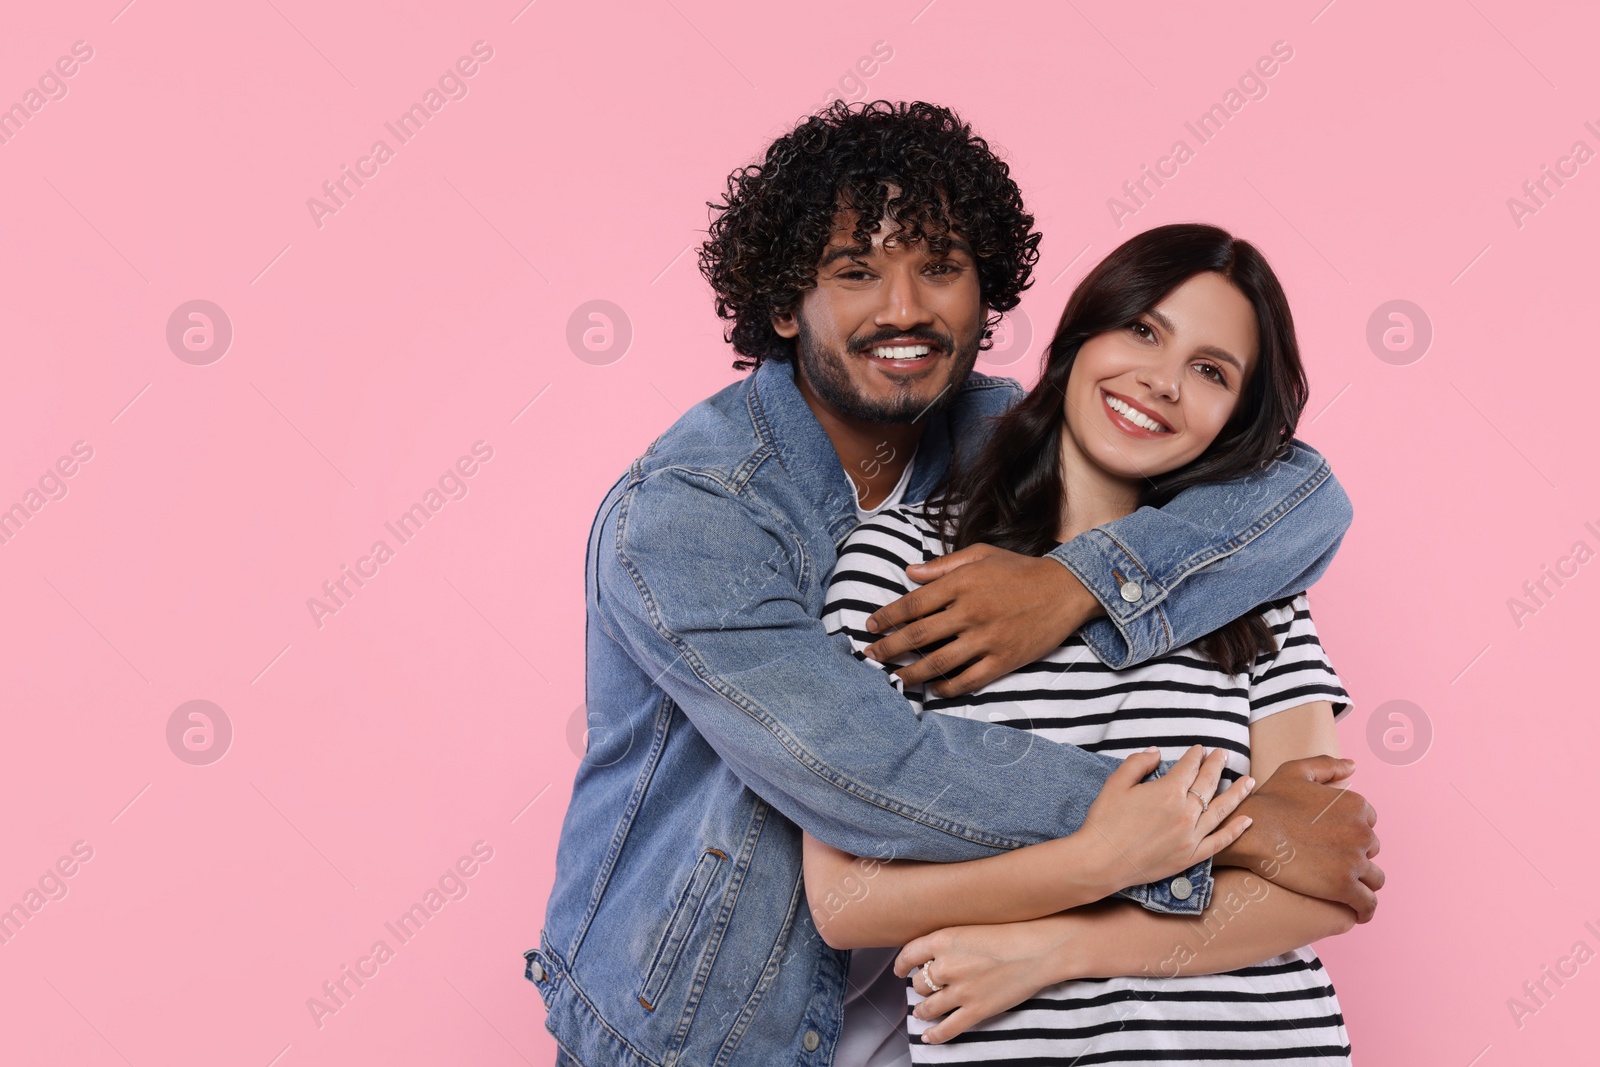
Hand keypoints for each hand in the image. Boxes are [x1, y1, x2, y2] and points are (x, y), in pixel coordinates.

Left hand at [862, 544, 1101, 696]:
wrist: (1065, 589)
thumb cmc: (1020, 569)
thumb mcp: (981, 555)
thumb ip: (942, 565)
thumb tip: (909, 572)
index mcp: (961, 584)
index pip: (913, 603)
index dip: (887, 617)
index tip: (870, 626)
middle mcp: (970, 612)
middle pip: (919, 635)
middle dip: (889, 648)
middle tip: (871, 656)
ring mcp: (987, 638)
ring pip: (939, 662)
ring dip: (912, 673)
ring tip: (895, 678)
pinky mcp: (1004, 660)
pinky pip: (969, 680)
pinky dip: (947, 687)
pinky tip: (934, 689)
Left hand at [892, 912, 1096, 1044]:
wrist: (1039, 949)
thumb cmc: (1010, 932)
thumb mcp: (970, 926)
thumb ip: (948, 941)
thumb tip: (930, 957)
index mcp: (944, 939)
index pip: (908, 955)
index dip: (901, 965)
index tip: (900, 971)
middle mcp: (947, 965)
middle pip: (920, 983)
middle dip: (920, 987)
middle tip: (924, 988)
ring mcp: (961, 990)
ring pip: (928, 1006)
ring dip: (922, 1010)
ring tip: (921, 1011)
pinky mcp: (976, 1010)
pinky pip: (947, 1028)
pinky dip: (934, 1035)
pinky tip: (928, 1036)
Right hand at [1082, 746, 1253, 889]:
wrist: (1101, 861)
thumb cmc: (1105, 821)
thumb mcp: (1116, 783)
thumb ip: (1138, 763)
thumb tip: (1157, 752)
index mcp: (1167, 791)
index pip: (1189, 767)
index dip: (1195, 755)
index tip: (1200, 749)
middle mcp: (1185, 812)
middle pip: (1208, 784)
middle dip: (1217, 766)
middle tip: (1223, 755)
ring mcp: (1191, 836)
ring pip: (1221, 810)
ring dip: (1237, 793)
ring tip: (1248, 781)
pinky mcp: (1191, 856)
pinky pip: (1220, 842)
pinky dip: (1235, 830)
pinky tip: (1247, 820)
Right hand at [1215, 755, 1384, 922]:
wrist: (1251, 832)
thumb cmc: (1269, 801)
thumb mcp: (1296, 772)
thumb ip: (1328, 766)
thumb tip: (1353, 766)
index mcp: (1355, 804)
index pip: (1368, 823)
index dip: (1351, 832)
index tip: (1335, 841)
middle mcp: (1362, 831)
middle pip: (1371, 850)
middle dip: (1356, 856)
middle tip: (1331, 863)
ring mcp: (1355, 860)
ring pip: (1375, 878)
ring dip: (1363, 883)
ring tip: (1346, 890)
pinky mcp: (1345, 886)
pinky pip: (1368, 903)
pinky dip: (1366, 910)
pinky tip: (1357, 912)